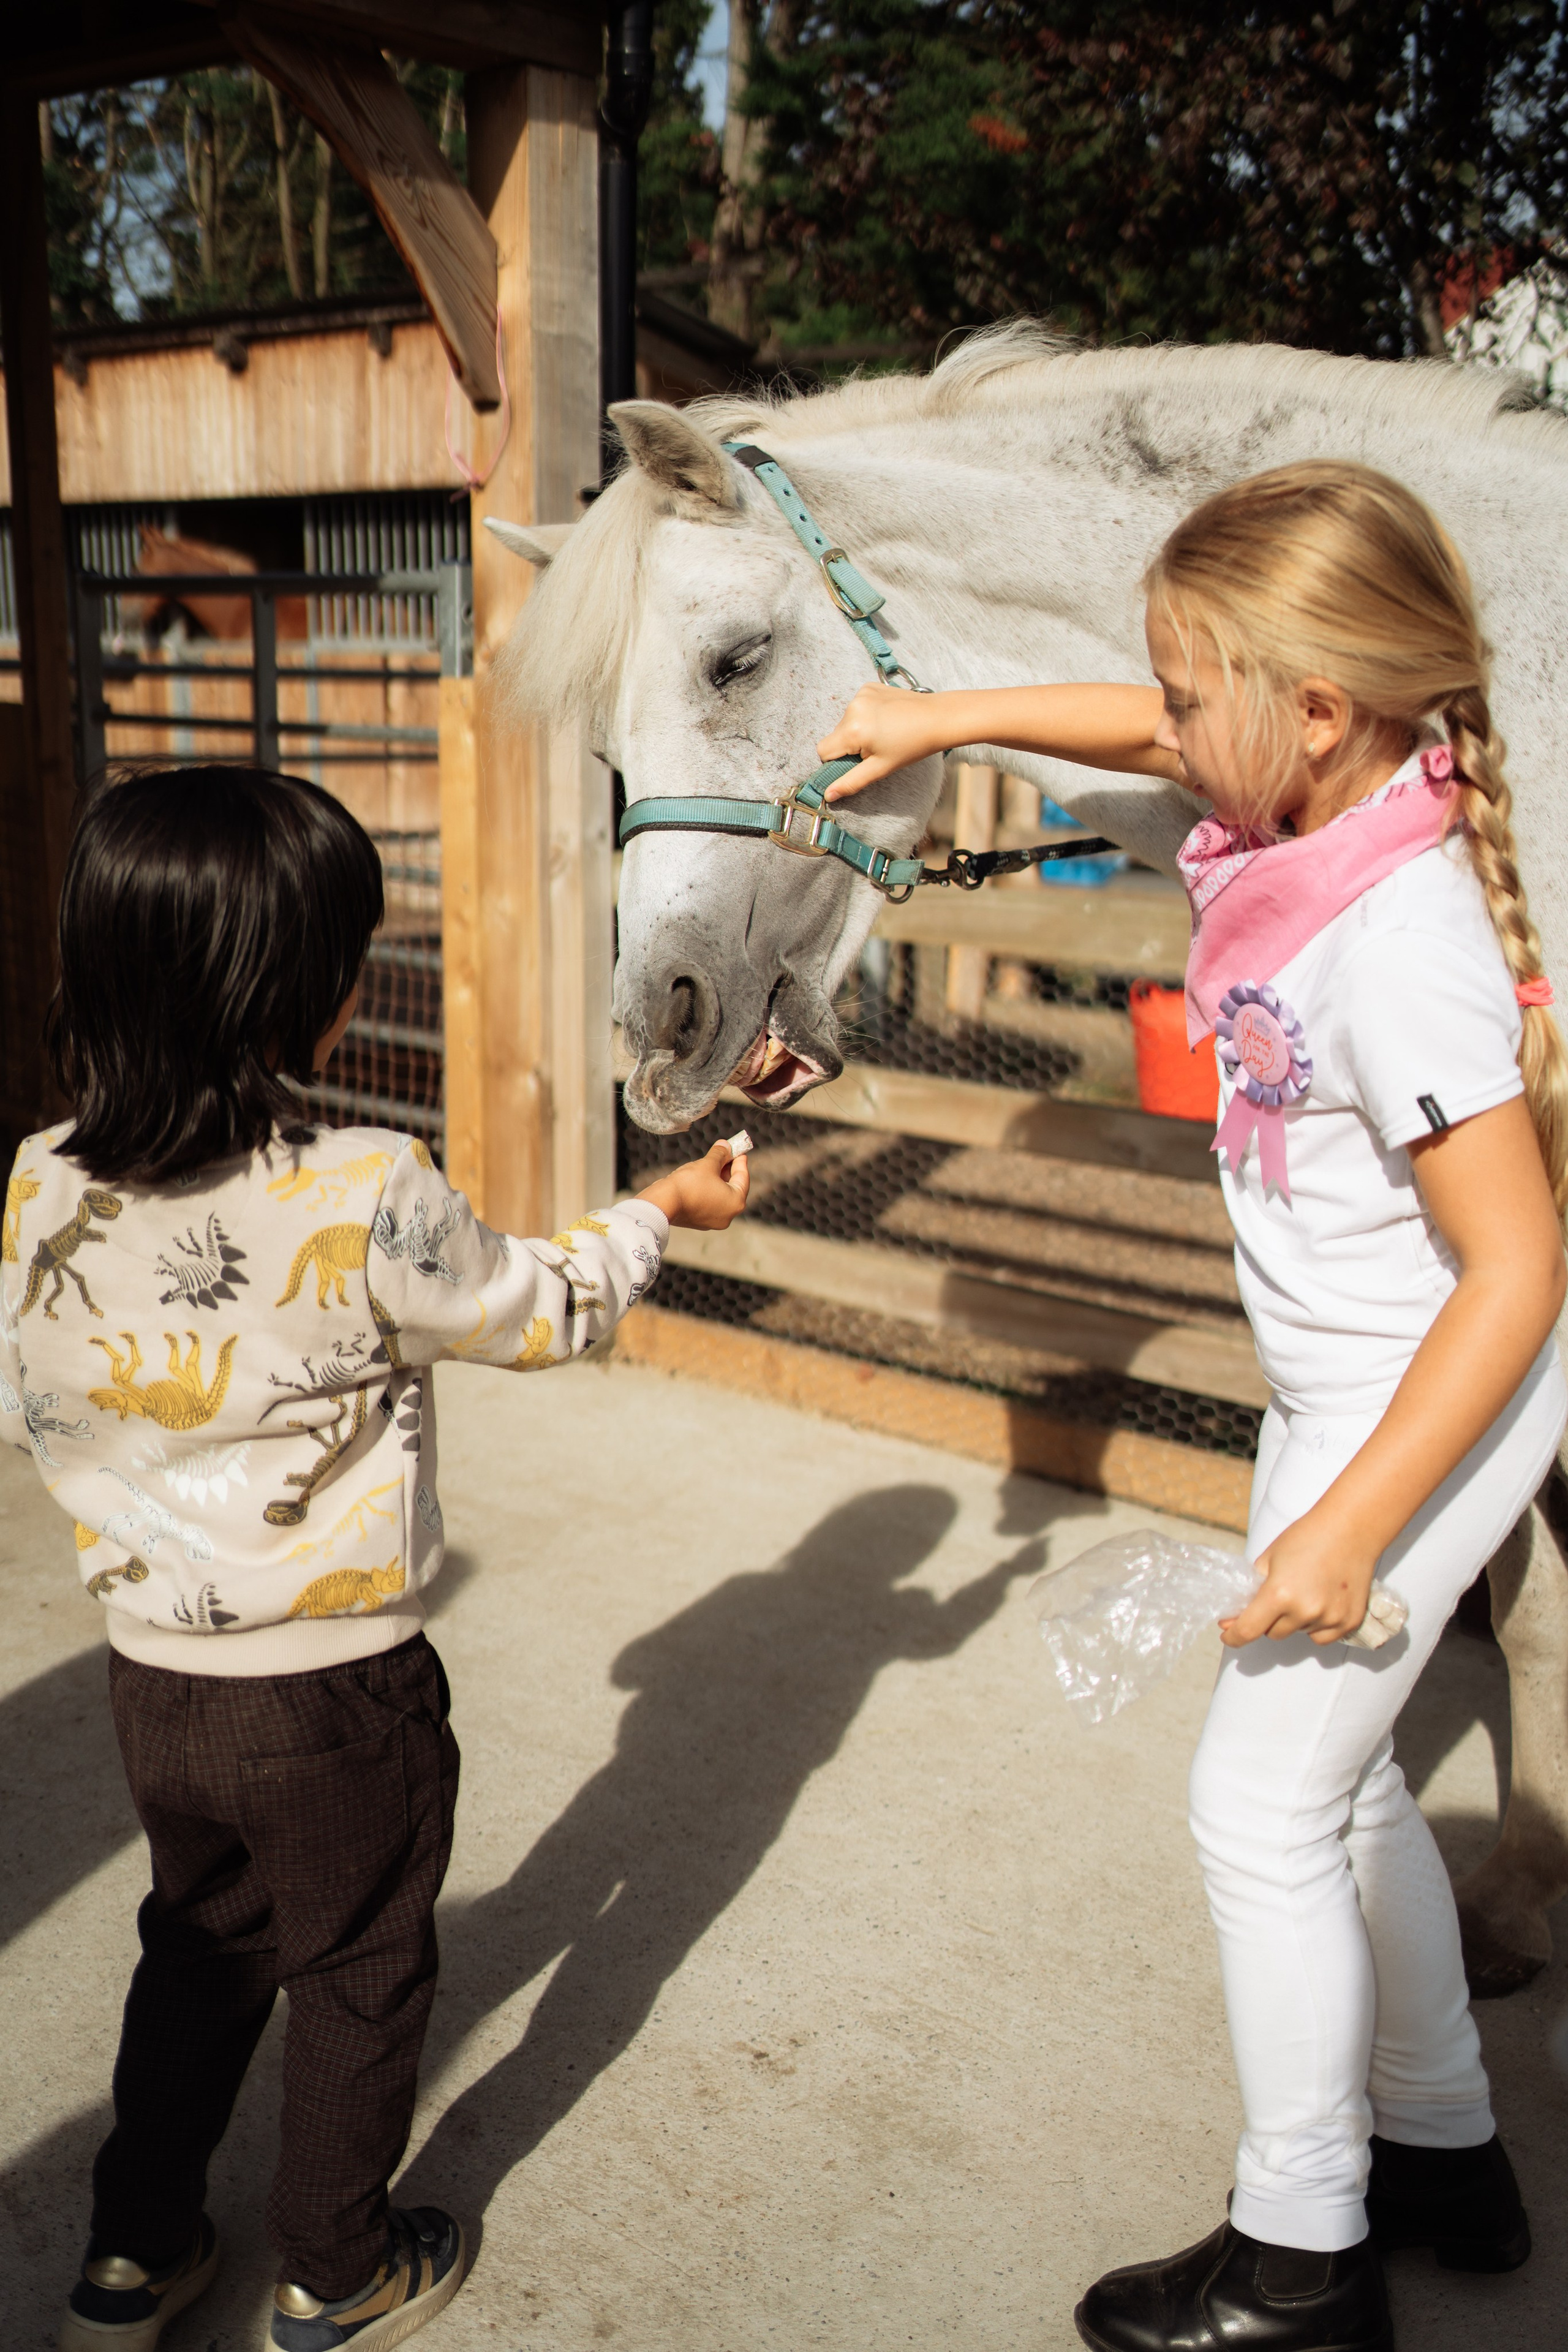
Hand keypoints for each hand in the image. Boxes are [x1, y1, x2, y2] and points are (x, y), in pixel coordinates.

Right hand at [638, 1141, 750, 1229]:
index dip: (740, 1160)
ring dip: (717, 1179)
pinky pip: (709, 1202)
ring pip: (720, 1195)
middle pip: (732, 1187)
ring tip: (711, 1163)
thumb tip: (726, 1145)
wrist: (663, 1203)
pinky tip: (701, 1178)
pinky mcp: (699, 1221)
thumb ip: (720, 1154)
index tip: (739, 1149)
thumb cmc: (689, 1183)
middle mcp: (728, 1216)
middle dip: (728, 1169)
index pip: (743, 1177)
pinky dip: (708, 1190)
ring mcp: (713, 1221)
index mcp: (736, 1202)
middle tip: (725, 1153)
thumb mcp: (708, 1164)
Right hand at [817, 683, 952, 798]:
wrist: (937, 718)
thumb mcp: (880, 768)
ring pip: (846, 721)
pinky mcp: (868, 686)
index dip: (837, 761)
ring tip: (884, 732)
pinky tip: (885, 718)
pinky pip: (857, 707)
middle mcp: (852, 709)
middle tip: (877, 747)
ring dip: (858, 729)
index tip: (858, 761)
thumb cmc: (912, 746)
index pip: (823, 750)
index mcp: (853, 730)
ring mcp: (860, 695)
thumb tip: (828, 795)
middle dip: (850, 745)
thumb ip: (851, 782)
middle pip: (835, 735)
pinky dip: (866, 714)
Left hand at [1219, 1508, 1376, 1646]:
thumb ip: (1251, 1590)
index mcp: (1279, 1594)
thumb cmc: (1307, 1537)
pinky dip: (1317, 1625)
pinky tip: (1322, 1601)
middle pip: (1274, 1633)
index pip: (1248, 1630)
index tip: (1229, 1636)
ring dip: (1295, 1621)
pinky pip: (1322, 1637)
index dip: (1234, 1636)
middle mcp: (1305, 1611)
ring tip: (1307, 1590)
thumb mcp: (1268, 1558)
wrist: (1350, 1529)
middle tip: (1279, 1596)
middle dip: (1269, 1620)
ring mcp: (1330, 1619)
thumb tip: (1232, 1619)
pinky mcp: (1349, 1623)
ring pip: (1298, 1633)